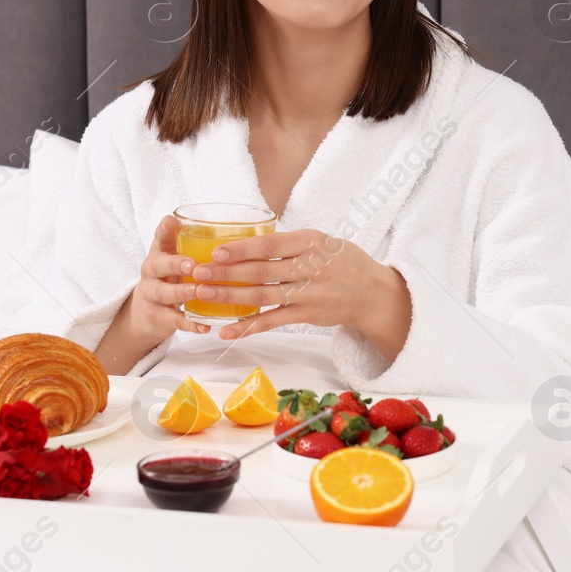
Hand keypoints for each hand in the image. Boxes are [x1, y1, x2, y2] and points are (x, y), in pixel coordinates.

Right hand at [124, 215, 214, 343]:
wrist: (145, 312)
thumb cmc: (170, 278)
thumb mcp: (175, 258)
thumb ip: (191, 244)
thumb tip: (225, 227)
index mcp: (159, 253)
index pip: (159, 238)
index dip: (163, 230)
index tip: (170, 221)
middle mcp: (151, 272)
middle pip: (158, 265)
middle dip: (175, 264)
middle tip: (192, 265)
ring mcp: (152, 294)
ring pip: (164, 293)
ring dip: (181, 292)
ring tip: (197, 291)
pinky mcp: (156, 316)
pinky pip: (173, 320)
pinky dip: (190, 324)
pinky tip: (205, 326)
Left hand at [189, 229, 411, 358]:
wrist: (372, 293)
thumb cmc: (342, 261)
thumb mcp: (322, 240)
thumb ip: (289, 243)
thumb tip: (247, 242)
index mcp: (311, 242)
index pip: (270, 244)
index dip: (242, 249)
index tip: (215, 251)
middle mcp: (310, 267)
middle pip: (261, 271)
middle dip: (226, 273)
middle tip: (198, 273)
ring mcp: (308, 293)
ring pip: (263, 296)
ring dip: (230, 297)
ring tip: (204, 295)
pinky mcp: (307, 315)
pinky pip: (273, 321)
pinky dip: (249, 327)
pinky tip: (227, 330)